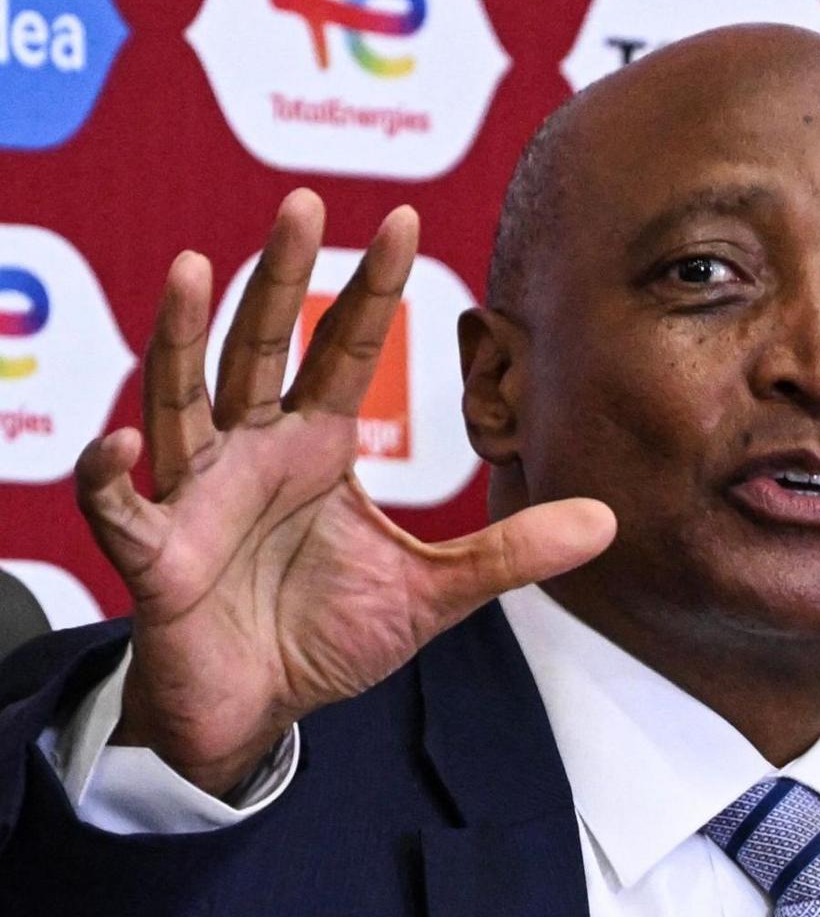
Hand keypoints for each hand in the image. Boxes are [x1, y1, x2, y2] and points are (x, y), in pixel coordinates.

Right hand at [75, 190, 614, 797]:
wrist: (252, 713)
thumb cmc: (325, 635)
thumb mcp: (434, 593)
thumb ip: (511, 553)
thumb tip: (608, 521)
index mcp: (317, 447)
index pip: (346, 349)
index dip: (374, 288)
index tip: (406, 219)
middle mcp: (252, 452)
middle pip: (262, 346)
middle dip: (282, 277)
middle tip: (304, 202)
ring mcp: (196, 494)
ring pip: (181, 397)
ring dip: (182, 335)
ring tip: (194, 269)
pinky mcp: (154, 555)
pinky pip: (121, 507)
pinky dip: (113, 474)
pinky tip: (122, 442)